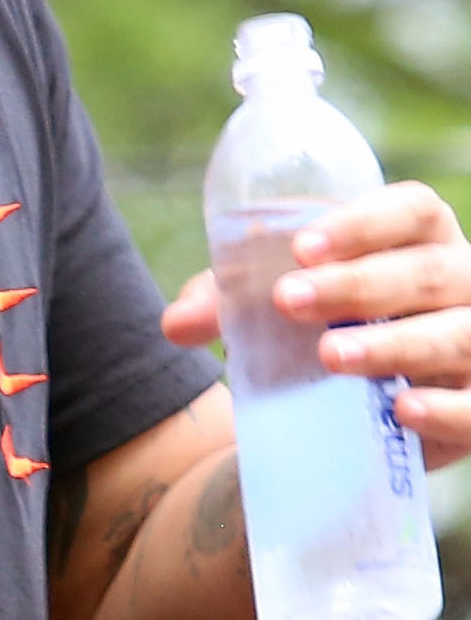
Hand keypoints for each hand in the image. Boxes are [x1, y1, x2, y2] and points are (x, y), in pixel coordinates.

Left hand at [162, 182, 470, 465]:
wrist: (358, 405)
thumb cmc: (324, 325)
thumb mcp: (275, 305)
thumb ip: (229, 302)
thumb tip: (176, 324)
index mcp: (420, 237)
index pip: (412, 210)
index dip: (364, 222)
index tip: (301, 246)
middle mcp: (462, 281)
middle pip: (426, 272)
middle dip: (357, 285)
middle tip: (288, 301)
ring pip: (456, 335)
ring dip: (393, 344)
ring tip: (329, 354)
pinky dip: (445, 409)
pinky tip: (402, 409)